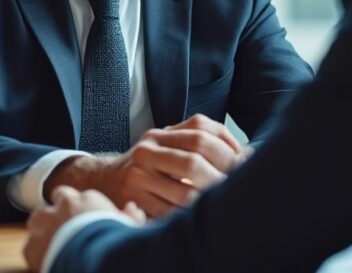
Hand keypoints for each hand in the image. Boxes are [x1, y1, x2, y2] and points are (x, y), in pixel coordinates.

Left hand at [24, 186, 143, 272]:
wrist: (94, 259)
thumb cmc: (115, 243)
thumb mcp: (131, 228)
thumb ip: (132, 216)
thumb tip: (132, 208)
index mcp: (89, 199)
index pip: (82, 196)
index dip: (83, 207)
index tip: (86, 218)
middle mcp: (66, 205)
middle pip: (59, 198)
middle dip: (60, 209)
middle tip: (66, 225)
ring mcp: (46, 223)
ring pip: (39, 216)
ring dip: (44, 225)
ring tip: (52, 240)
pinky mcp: (32, 244)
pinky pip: (30, 244)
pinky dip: (36, 250)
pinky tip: (47, 258)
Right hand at [45, 114, 246, 217]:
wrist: (103, 180)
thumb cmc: (148, 165)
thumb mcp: (169, 144)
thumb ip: (201, 141)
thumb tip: (248, 153)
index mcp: (163, 133)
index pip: (204, 133)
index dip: (229, 148)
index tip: (247, 163)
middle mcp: (148, 148)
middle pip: (195, 161)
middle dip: (221, 178)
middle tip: (239, 189)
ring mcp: (139, 173)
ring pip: (186, 193)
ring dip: (207, 203)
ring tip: (223, 207)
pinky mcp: (132, 197)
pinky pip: (169, 212)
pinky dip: (187, 218)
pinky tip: (198, 219)